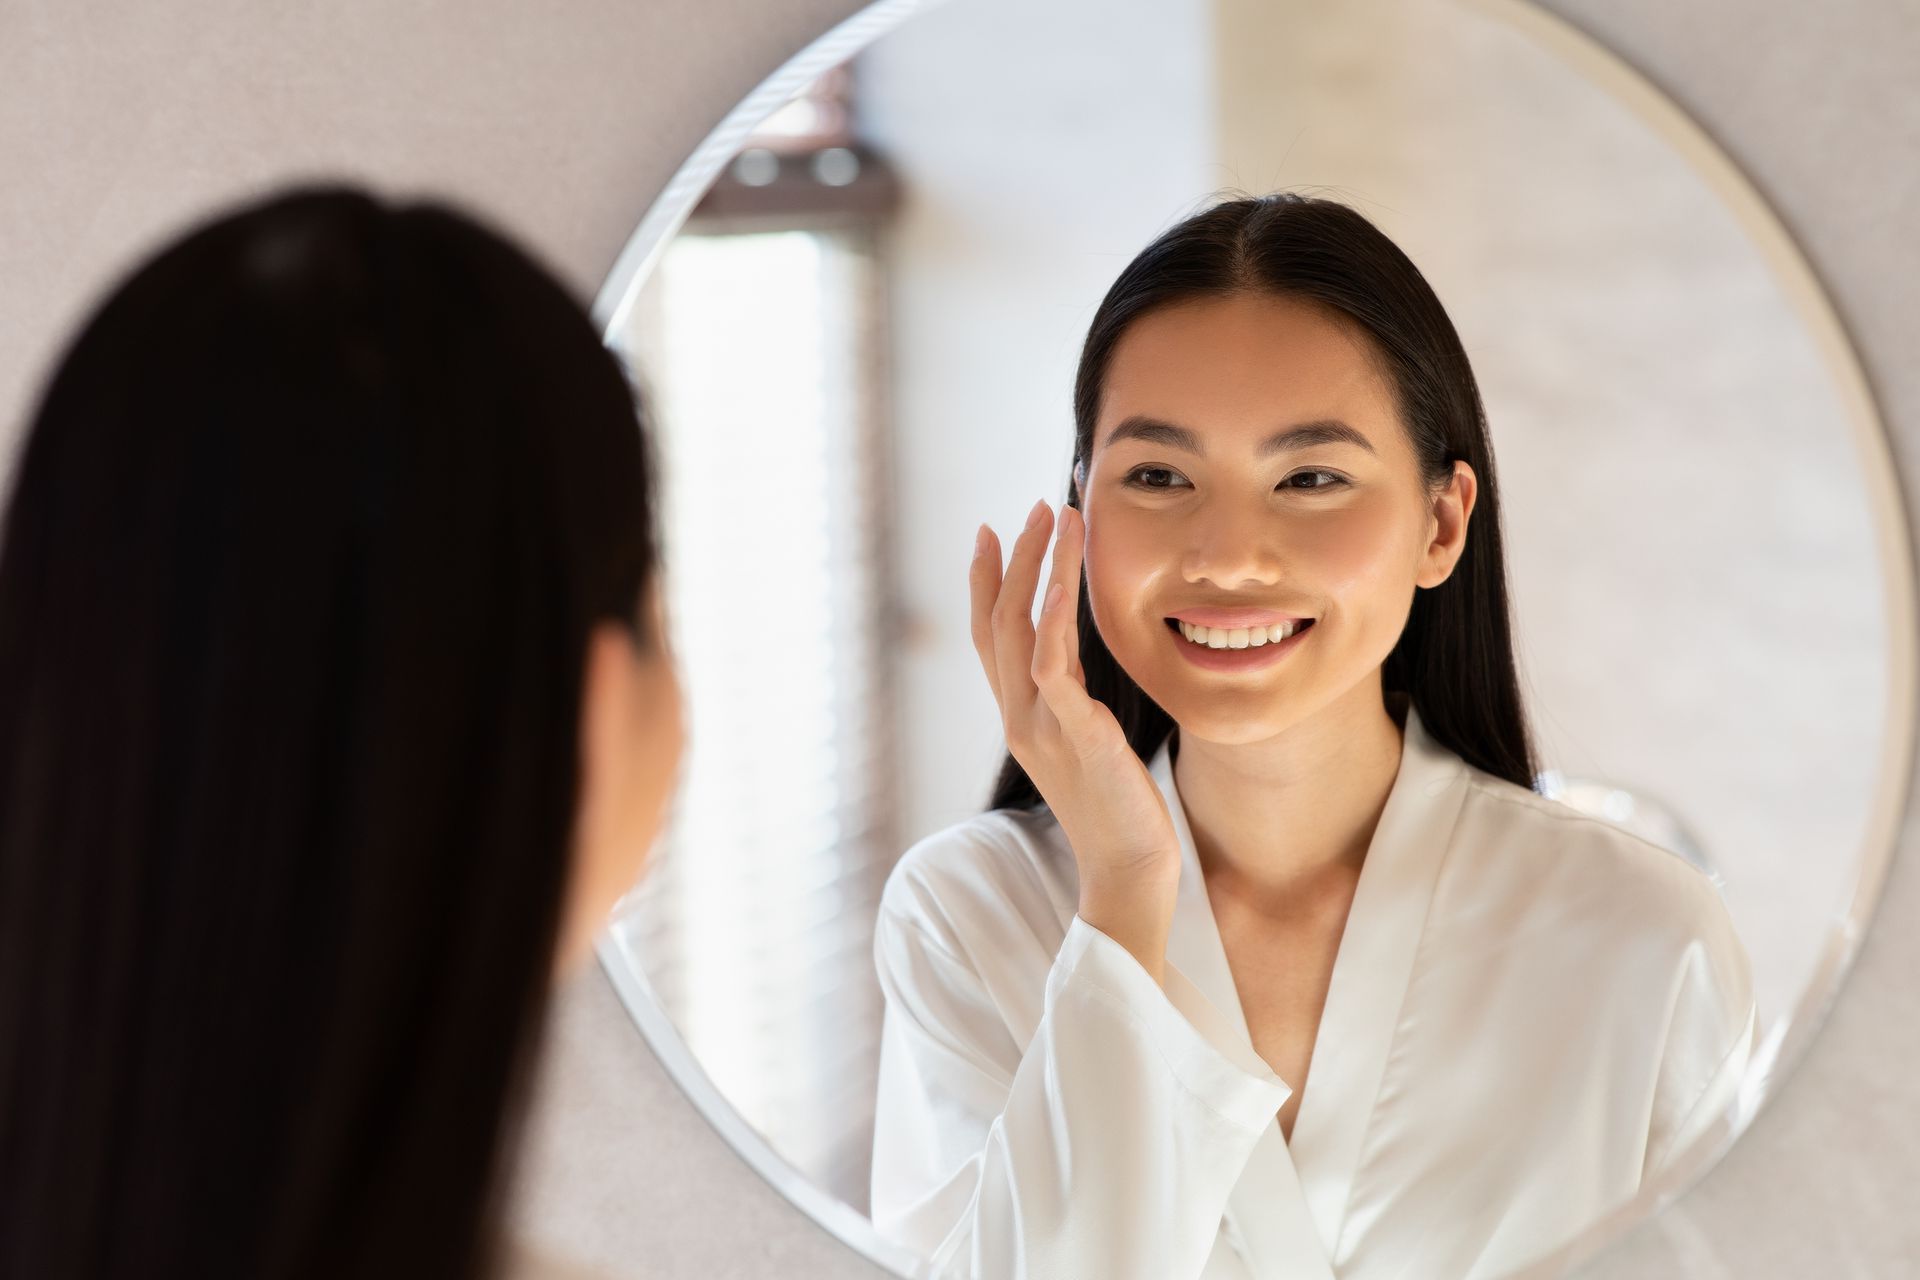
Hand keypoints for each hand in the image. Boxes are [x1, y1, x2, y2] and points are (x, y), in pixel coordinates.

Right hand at [970, 498, 1181, 982]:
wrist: (1128, 870)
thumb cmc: (1120, 811)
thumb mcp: (1089, 745)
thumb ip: (1075, 705)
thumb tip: (1077, 669)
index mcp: (1019, 717)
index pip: (990, 636)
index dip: (985, 582)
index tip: (992, 531)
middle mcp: (1017, 716)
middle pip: (995, 621)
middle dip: (1010, 558)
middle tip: (1030, 507)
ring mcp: (1038, 725)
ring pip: (1019, 628)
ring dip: (1036, 567)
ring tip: (1055, 518)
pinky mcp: (1072, 734)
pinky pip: (1051, 666)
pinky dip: (1051, 618)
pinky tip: (1061, 581)